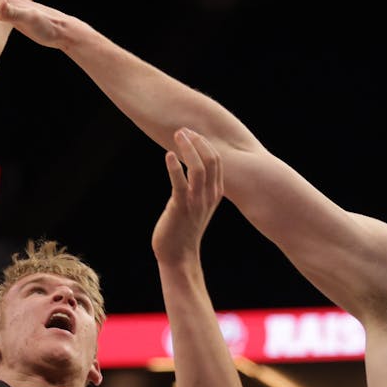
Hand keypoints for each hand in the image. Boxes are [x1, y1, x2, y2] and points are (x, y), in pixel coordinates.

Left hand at [152, 128, 224, 264]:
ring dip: (188, 148)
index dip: (205, 144)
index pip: (218, 162)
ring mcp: (196, 202)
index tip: (192, 132)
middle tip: (183, 130)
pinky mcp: (181, 207)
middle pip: (212, 161)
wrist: (178, 256)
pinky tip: (169, 155)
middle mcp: (209, 196)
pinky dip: (175, 167)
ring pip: (199, 168)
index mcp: (215, 193)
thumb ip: (198, 187)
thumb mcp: (197, 204)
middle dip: (198, 141)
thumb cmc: (184, 229)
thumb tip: (190, 166)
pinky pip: (180, 183)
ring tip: (177, 135)